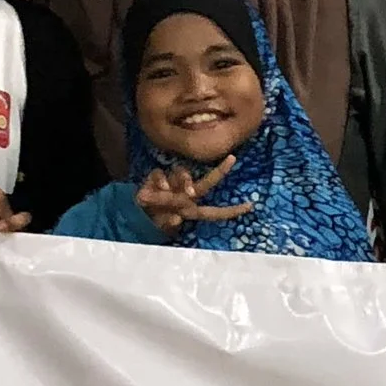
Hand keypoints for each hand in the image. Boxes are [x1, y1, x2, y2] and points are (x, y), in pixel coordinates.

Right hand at [135, 158, 253, 236]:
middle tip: (232, 160)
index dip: (231, 211)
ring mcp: (173, 184)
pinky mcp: (157, 178)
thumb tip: (175, 220)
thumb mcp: (162, 225)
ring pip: (184, 173)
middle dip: (220, 172)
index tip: (250, 206)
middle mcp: (186, 193)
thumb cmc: (156, 219)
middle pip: (206, 182)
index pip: (215, 211)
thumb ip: (167, 224)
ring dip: (183, 179)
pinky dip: (161, 180)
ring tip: (175, 191)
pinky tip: (160, 187)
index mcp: (192, 208)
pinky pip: (160, 174)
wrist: (135, 212)